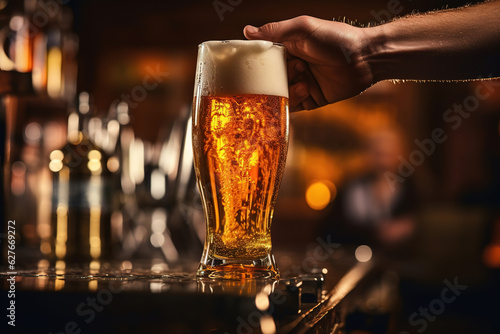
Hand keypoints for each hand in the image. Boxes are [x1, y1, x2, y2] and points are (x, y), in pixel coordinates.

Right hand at [244, 16, 373, 111]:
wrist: (365, 58)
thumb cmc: (336, 38)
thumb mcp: (303, 29)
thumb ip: (275, 31)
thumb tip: (246, 31)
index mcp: (289, 49)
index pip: (265, 60)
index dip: (260, 65)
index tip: (254, 68)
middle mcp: (294, 67)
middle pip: (271, 80)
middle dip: (276, 80)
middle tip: (291, 72)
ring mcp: (303, 84)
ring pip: (281, 95)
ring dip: (288, 90)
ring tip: (305, 82)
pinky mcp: (313, 99)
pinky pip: (295, 107)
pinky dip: (294, 103)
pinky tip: (305, 91)